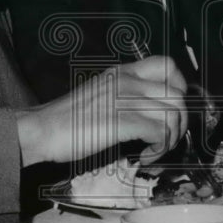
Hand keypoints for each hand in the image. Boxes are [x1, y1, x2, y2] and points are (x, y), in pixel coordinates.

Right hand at [17, 56, 187, 165]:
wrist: (42, 129)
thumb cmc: (67, 119)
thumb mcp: (100, 94)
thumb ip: (124, 95)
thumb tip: (148, 112)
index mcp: (123, 73)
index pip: (167, 65)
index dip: (180, 87)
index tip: (174, 108)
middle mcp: (128, 82)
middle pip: (177, 95)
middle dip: (180, 122)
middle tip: (168, 138)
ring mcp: (125, 100)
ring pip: (172, 115)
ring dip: (170, 138)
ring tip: (155, 150)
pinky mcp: (122, 122)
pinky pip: (160, 132)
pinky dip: (159, 149)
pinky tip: (146, 157)